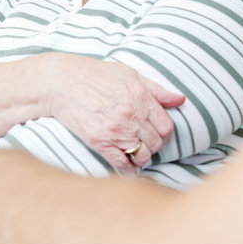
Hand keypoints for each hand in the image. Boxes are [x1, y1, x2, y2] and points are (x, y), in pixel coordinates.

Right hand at [46, 55, 184, 171]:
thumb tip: (180, 99)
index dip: (164, 132)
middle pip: (156, 143)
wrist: (62, 82)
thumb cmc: (96, 74)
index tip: (156, 132)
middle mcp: (132, 117)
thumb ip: (157, 89)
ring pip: (142, 156)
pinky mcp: (99, 142)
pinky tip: (126, 165)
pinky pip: (121, 164)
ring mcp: (116, 131)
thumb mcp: (130, 74)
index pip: (166, 127)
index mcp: (142, 98)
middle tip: (145, 142)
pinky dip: (127, 169)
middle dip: (153, 145)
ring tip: (135, 153)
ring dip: (141, 157)